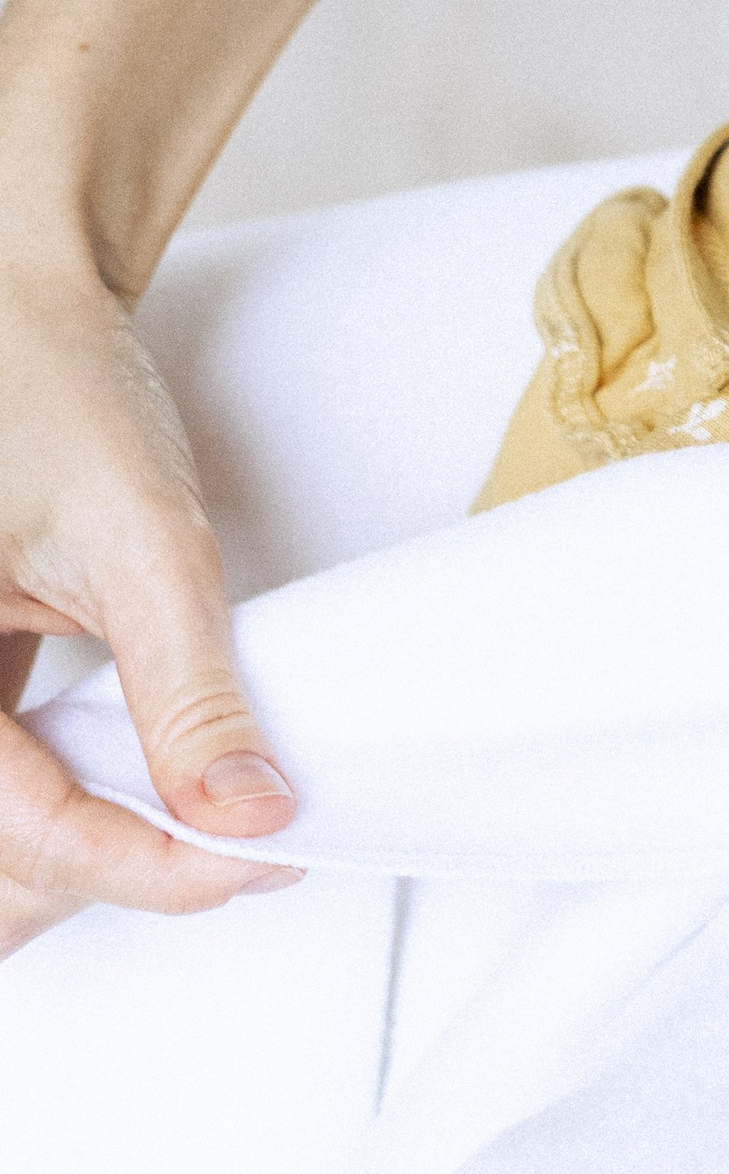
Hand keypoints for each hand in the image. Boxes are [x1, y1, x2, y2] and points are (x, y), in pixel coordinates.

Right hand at [0, 246, 299, 956]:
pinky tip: (166, 789)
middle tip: (241, 856)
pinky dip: (84, 797)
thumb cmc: (52, 388)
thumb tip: (248, 816)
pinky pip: (10, 775)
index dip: (146, 864)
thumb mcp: (139, 541)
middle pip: (3, 854)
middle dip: (110, 872)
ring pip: (8, 829)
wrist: (22, 301)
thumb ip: (187, 689)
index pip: (27, 831)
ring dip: (98, 848)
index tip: (258, 862)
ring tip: (214, 829)